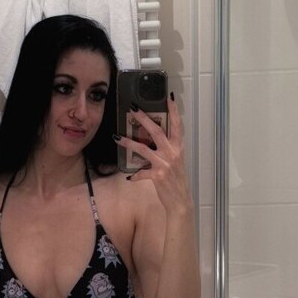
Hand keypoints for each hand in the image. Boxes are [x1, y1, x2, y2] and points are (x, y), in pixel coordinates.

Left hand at [118, 96, 192, 211]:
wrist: (181, 201)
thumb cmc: (178, 180)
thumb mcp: (176, 161)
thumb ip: (168, 149)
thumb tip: (155, 140)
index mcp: (178, 147)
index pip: (177, 125)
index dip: (174, 110)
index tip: (169, 96)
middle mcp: (172, 152)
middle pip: (156, 131)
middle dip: (143, 118)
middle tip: (132, 108)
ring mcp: (164, 163)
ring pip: (143, 148)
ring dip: (128, 142)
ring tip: (116, 137)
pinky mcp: (157, 175)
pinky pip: (141, 173)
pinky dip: (135, 175)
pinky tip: (129, 177)